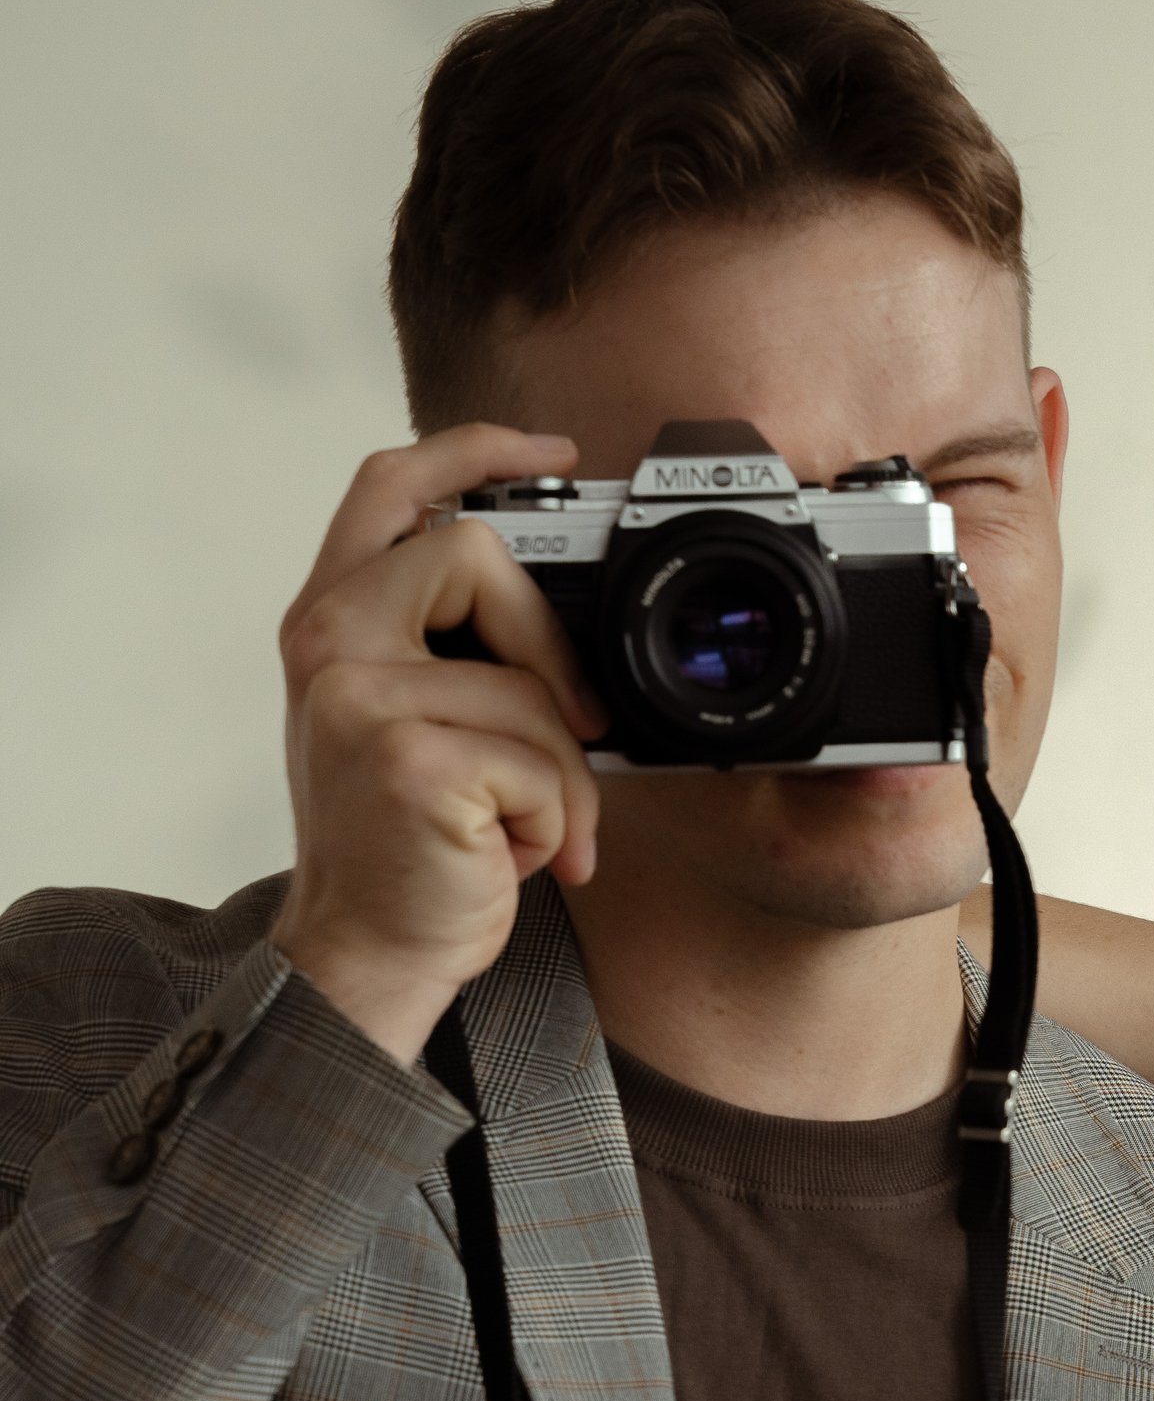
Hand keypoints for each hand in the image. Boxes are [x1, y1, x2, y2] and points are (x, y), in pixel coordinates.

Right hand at [271, 426, 609, 1066]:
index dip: (475, 449)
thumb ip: (453, 649)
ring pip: (529, 684)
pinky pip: (539, 759)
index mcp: (330, 619)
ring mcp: (358, 696)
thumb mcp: (416, 722)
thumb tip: (560, 615)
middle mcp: (328, 642)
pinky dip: (556, 820)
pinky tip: (514, 856)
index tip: (553, 454)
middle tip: (578, 721)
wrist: (368, 951)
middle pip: (473, 553)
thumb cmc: (408, 845)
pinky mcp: (406, 757)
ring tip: (528, 828)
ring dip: (562, 774)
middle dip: (549, 641)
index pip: (391, 487)